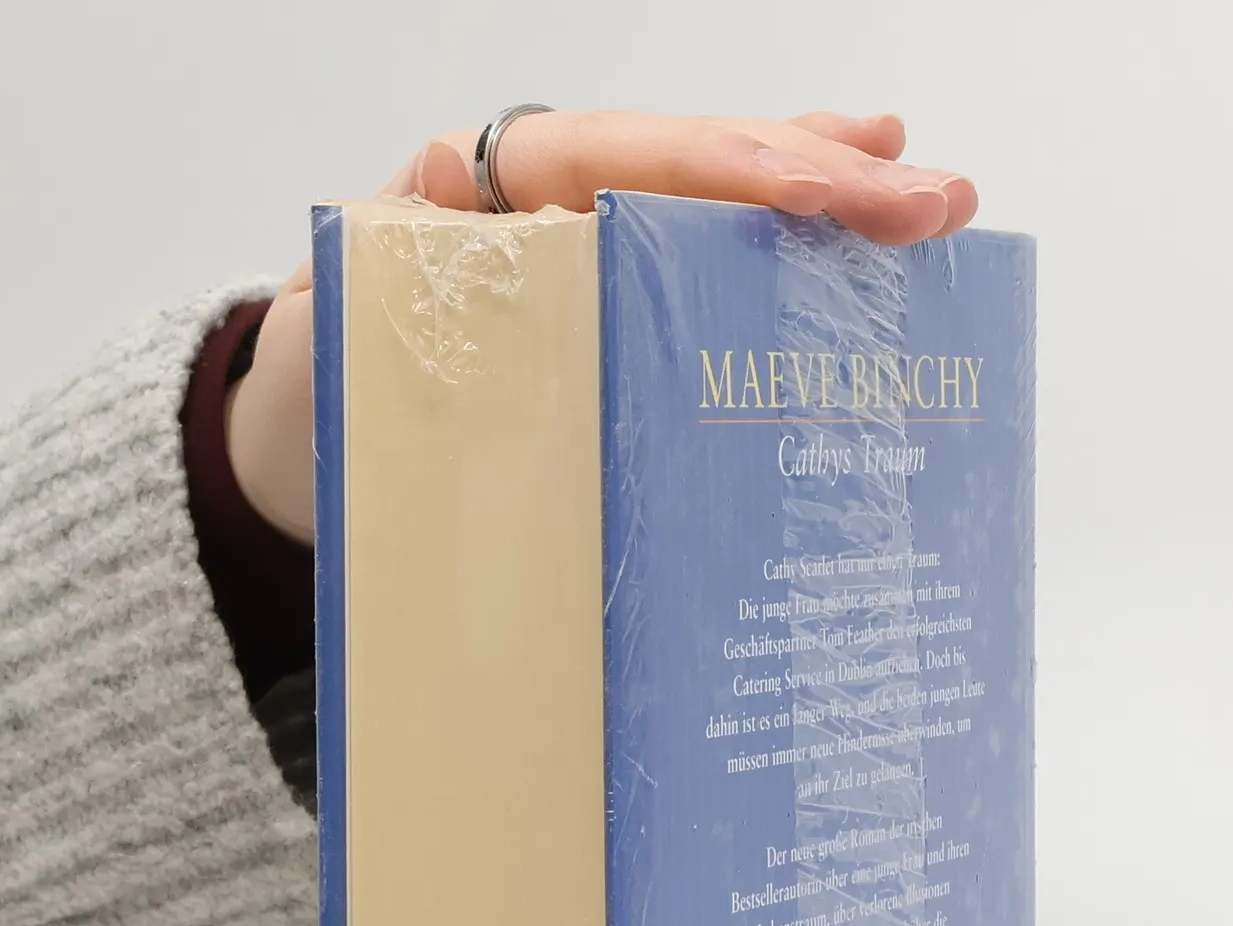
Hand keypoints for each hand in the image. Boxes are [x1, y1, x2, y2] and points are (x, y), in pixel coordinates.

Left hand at [225, 110, 978, 542]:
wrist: (294, 459)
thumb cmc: (312, 399)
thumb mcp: (328, 337)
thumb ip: (388, 278)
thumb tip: (462, 199)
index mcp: (485, 193)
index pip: (626, 160)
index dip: (733, 169)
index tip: (834, 186)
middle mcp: (547, 204)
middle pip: (696, 165)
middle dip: (818, 177)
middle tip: (938, 200)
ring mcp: (584, 254)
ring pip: (715, 202)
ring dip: (821, 195)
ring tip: (929, 194)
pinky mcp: (604, 313)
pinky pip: (700, 267)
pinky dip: (774, 251)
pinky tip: (848, 230)